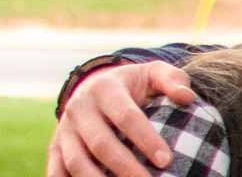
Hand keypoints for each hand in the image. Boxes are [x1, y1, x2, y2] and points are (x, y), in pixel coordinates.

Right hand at [44, 61, 193, 176]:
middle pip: (101, 143)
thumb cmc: (133, 84)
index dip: (146, 139)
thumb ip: (172, 80)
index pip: (126, 116)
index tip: (166, 161)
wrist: (93, 86)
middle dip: (125, 167)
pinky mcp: (55, 147)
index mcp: (105, 89)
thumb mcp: (153, 73)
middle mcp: (79, 108)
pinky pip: (57, 171)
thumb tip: (187, 97)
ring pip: (76, 161)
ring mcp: (64, 129)